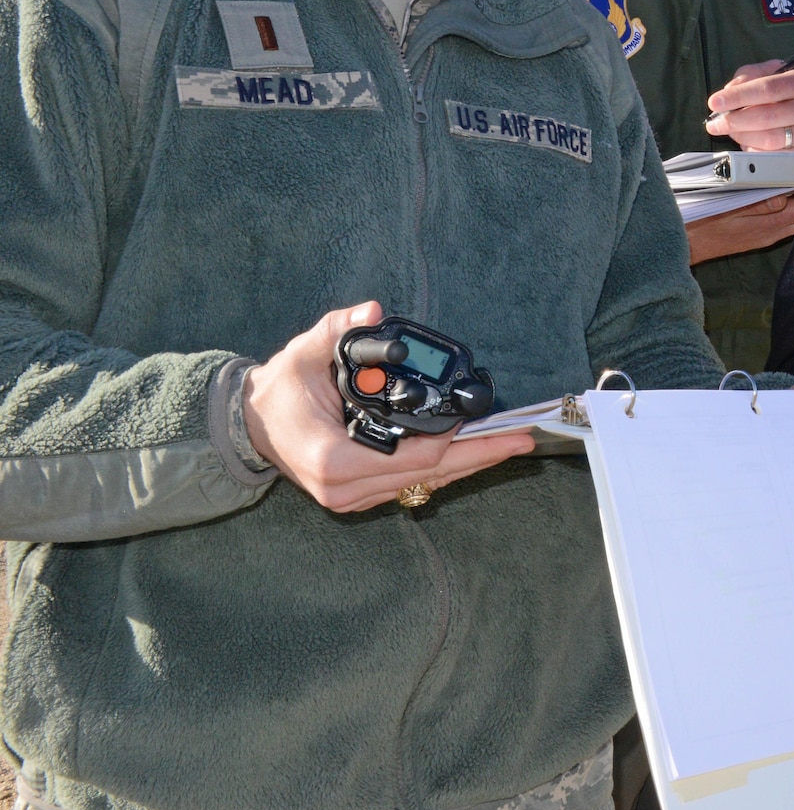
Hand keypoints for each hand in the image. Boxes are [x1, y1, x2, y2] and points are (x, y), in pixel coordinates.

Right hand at [243, 302, 534, 512]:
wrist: (253, 423)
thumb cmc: (280, 389)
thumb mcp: (303, 352)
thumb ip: (338, 330)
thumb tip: (372, 311)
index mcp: (333, 459)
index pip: (411, 457)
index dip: (451, 439)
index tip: (480, 418)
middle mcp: (345, 488)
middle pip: (430, 475)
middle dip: (480, 455)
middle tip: (524, 438)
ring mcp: (353, 498)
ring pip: (426, 484)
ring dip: (470, 463)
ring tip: (512, 444)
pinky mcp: (361, 497)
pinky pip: (414, 484)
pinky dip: (447, 468)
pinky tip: (477, 452)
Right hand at [684, 192, 793, 264]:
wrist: (686, 246)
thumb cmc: (701, 225)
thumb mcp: (726, 209)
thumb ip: (757, 203)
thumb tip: (783, 195)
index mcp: (767, 225)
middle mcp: (772, 234)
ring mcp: (767, 236)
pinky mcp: (760, 237)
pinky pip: (784, 223)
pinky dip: (789, 210)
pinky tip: (784, 196)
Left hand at [705, 59, 793, 151]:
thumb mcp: (781, 73)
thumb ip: (752, 74)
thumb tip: (729, 91)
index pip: (767, 88)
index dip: (738, 96)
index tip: (715, 102)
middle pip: (765, 116)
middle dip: (734, 120)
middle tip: (716, 123)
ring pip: (769, 140)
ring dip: (743, 137)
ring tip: (734, 131)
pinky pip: (774, 157)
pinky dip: (756, 151)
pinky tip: (752, 143)